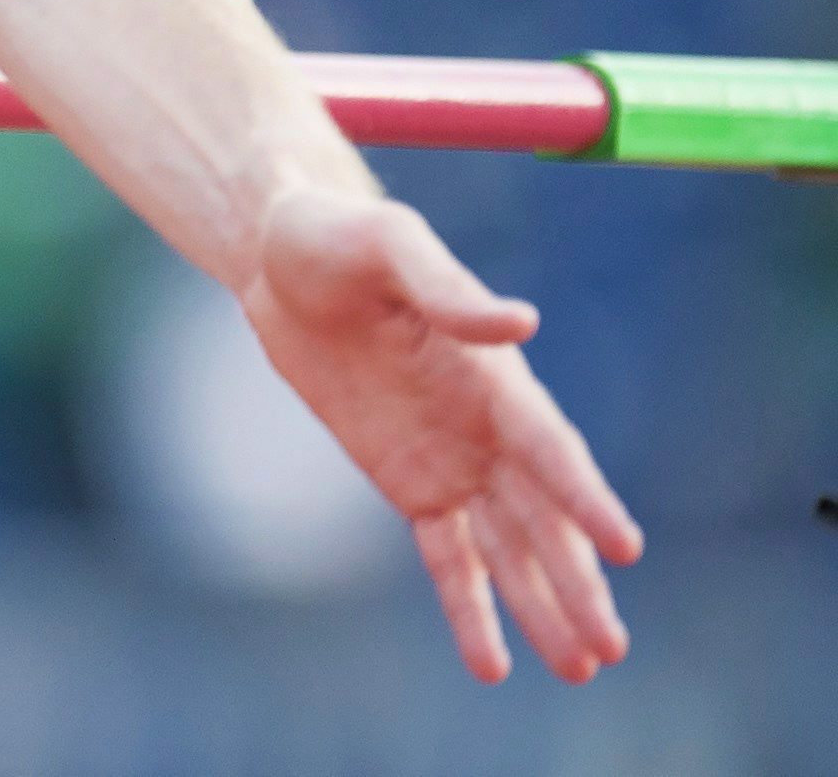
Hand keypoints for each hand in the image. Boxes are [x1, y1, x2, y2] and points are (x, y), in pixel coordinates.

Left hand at [236, 185, 643, 683]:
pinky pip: (447, 555)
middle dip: (576, 580)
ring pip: (507, 547)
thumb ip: (447, 289)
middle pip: (541, 516)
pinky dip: (469, 607)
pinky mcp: (410, 481)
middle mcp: (486, 427)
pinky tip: (492, 664)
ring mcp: (452, 459)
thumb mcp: (386, 246)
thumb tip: (520, 323)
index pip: (548, 447)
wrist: (280, 256)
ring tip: (580, 668)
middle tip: (611, 646)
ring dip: (541, 606)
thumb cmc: (337, 236)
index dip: (584, 497)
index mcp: (493, 375)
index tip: (623, 548)